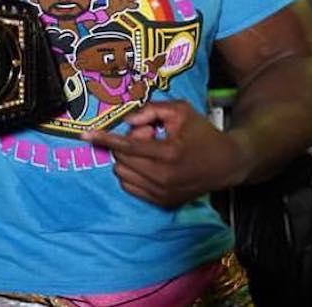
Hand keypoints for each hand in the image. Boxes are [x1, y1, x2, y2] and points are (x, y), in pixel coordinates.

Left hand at [81, 100, 248, 207]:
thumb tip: (126, 122)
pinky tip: (150, 165)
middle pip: (121, 159)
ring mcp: (162, 193)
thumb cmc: (202, 133)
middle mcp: (163, 177)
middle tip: (148, 135)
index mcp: (168, 153)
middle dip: (126, 144)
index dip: (105, 139)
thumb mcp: (180, 111)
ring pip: (122, 174)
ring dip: (128, 160)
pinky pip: (130, 187)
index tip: (84, 134)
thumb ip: (151, 110)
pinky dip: (132, 173)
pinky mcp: (163, 203)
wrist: (227, 164)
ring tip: (151, 151)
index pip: (127, 146)